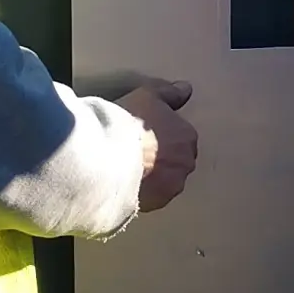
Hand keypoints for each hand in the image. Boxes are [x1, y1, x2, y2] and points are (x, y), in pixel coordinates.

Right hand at [117, 79, 198, 211]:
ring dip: (153, 176)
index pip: (180, 137)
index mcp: (186, 136)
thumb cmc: (127, 123)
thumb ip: (169, 93)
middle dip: (161, 158)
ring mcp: (171, 185)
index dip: (161, 136)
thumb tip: (185, 89)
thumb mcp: (147, 95)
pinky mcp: (156, 203)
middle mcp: (185, 162)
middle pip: (176, 160)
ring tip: (129, 169)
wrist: (107, 155)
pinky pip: (152, 197)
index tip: (145, 135)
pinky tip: (126, 184)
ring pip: (165, 180)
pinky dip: (142, 192)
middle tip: (136, 152)